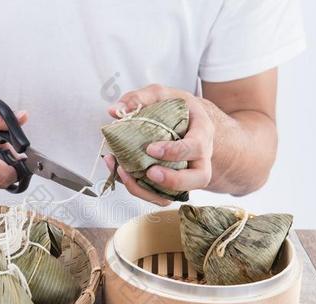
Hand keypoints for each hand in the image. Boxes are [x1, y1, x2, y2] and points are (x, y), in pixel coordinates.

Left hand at [103, 84, 214, 205]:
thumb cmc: (177, 109)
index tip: (151, 148)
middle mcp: (199, 158)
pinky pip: (159, 196)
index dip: (175, 151)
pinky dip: (138, 189)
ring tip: (126, 174)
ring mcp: (187, 174)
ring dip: (149, 191)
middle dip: (173, 180)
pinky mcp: (172, 185)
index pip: (196, 147)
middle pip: (198, 178)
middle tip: (150, 173)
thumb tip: (114, 111)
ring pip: (176, 194)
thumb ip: (139, 98)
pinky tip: (121, 173)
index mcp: (201, 133)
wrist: (187, 122)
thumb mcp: (162, 95)